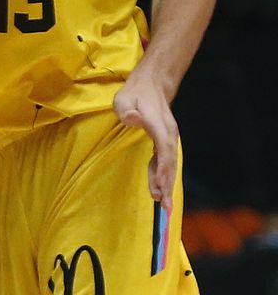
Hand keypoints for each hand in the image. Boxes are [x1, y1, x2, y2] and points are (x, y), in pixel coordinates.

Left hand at [114, 73, 177, 212]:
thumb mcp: (123, 99)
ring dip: (166, 184)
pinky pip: (164, 161)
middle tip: (166, 207)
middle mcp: (168, 133)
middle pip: (170, 162)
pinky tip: (157, 188)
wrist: (151, 86)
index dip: (164, 170)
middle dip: (169, 185)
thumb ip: (127, 110)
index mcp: (159, 125)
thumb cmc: (134, 94)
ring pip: (169, 164)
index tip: (162, 188)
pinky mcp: (164, 141)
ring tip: (163, 204)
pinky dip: (162, 175)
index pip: (164, 150)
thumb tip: (133, 119)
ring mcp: (168, 138)